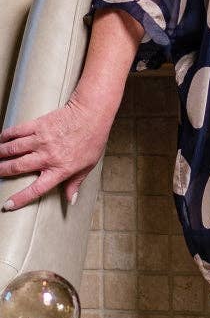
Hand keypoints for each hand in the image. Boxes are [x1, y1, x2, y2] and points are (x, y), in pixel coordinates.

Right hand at [0, 95, 111, 210]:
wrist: (92, 113)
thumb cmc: (92, 138)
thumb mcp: (88, 165)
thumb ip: (76, 183)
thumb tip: (71, 200)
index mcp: (60, 169)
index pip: (36, 189)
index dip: (20, 198)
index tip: (8, 204)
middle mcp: (48, 156)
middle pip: (17, 167)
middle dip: (2, 172)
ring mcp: (41, 139)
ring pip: (13, 149)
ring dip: (1, 154)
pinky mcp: (39, 124)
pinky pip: (17, 131)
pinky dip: (6, 136)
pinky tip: (1, 139)